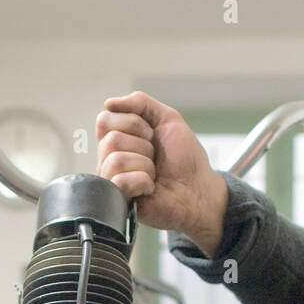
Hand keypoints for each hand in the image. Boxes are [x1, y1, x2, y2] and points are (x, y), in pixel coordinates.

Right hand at [96, 91, 227, 254]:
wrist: (198, 189)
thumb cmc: (184, 158)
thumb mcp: (167, 118)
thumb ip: (140, 103)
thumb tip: (108, 103)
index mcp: (116, 139)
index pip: (104, 120)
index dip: (133, 124)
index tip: (152, 136)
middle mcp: (109, 159)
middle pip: (111, 140)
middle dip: (143, 146)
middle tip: (155, 158)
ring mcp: (112, 181)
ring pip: (116, 160)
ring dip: (145, 165)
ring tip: (154, 174)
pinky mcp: (119, 200)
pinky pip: (121, 181)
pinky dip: (143, 182)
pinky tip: (150, 188)